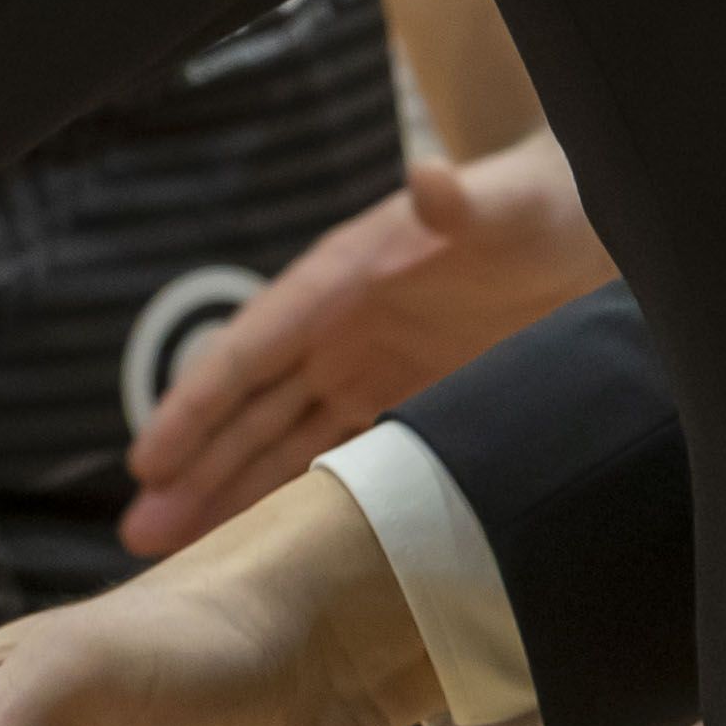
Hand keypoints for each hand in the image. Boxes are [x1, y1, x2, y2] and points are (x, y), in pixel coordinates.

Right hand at [122, 147, 603, 558]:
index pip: (250, 351)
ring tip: (173, 549)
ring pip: (281, 445)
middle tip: (139, 534)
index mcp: (341, 282)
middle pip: (249, 412)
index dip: (197, 407)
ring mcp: (369, 373)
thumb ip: (465, 202)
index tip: (149, 459)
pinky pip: (339, 461)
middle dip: (194, 472)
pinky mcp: (410, 405)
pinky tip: (265, 542)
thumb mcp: (509, 204)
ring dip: (228, 495)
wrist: (586, 231)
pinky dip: (297, 498)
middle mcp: (339, 332)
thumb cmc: (541, 204)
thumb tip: (428, 176)